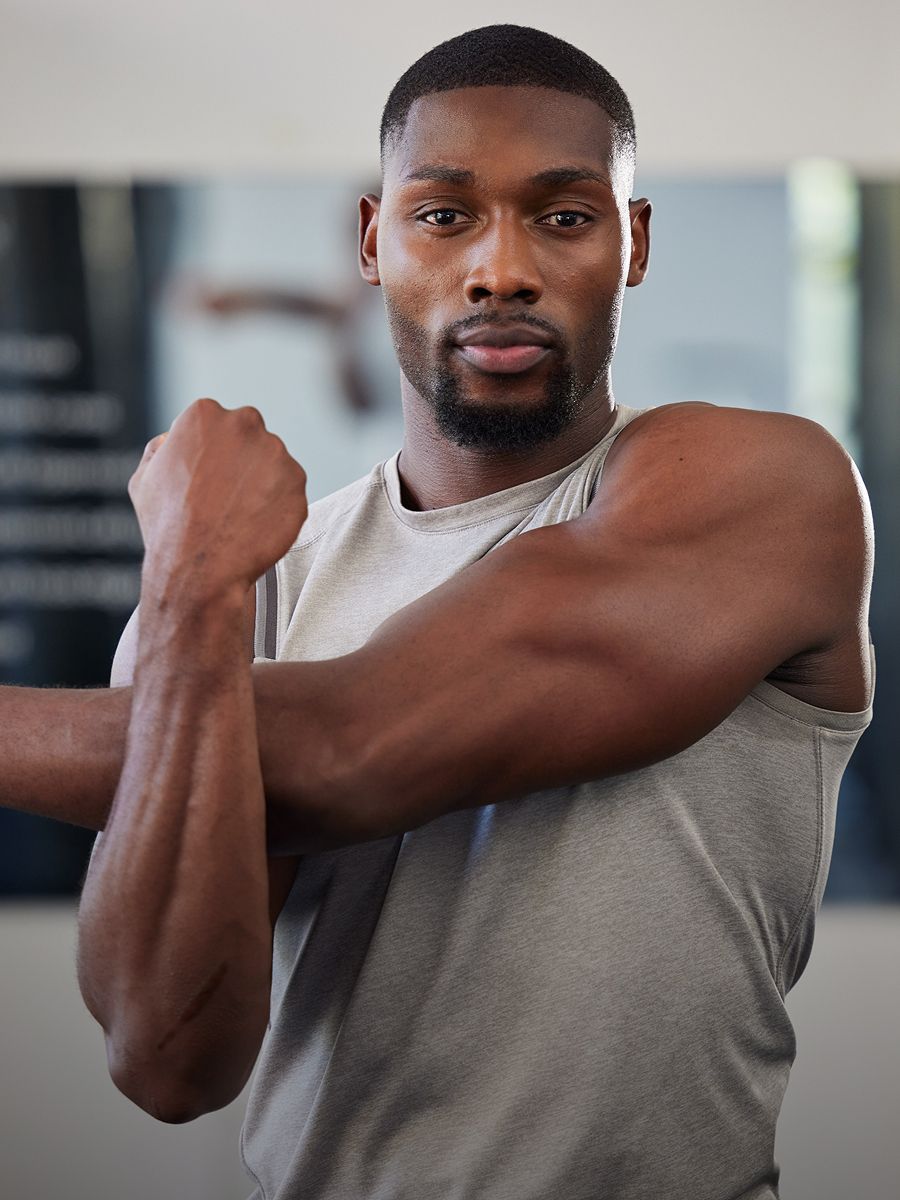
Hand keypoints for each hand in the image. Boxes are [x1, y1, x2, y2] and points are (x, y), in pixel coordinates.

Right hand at [128, 397, 307, 602]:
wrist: (199, 569)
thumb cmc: (167, 526)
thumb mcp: (144, 479)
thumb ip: (160, 448)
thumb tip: (170, 439)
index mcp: (204, 414)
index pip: (218, 425)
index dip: (212, 455)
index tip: (207, 479)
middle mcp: (244, 423)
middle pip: (250, 438)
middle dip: (242, 462)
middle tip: (226, 498)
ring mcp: (276, 452)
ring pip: (273, 464)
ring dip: (262, 484)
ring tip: (239, 516)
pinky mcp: (298, 482)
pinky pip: (290, 491)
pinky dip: (278, 507)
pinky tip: (256, 526)